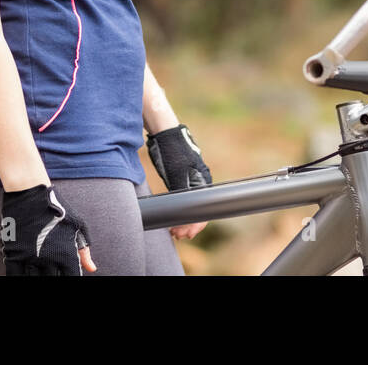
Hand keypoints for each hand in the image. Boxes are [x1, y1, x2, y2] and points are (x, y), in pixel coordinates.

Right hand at [0, 183, 96, 274]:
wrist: (29, 191)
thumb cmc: (56, 206)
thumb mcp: (76, 225)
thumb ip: (84, 250)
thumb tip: (92, 268)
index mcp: (66, 254)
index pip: (71, 278)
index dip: (70, 278)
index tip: (66, 274)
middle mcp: (49, 259)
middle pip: (52, 281)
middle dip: (52, 278)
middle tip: (51, 272)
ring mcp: (30, 258)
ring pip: (33, 280)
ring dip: (36, 277)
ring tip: (38, 272)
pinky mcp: (14, 253)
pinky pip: (14, 275)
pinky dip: (18, 277)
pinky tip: (24, 273)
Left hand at [147, 124, 212, 242]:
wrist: (164, 133)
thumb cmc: (173, 151)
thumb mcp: (178, 173)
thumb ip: (183, 192)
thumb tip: (184, 212)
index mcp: (203, 182)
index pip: (204, 210)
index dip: (195, 224)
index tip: (185, 234)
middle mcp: (197, 182)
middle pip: (197, 210)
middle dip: (188, 225)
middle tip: (176, 235)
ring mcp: (187, 180)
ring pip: (188, 206)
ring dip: (181, 219)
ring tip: (173, 231)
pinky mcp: (177, 178)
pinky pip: (180, 199)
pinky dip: (176, 210)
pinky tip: (169, 217)